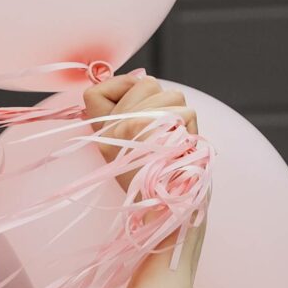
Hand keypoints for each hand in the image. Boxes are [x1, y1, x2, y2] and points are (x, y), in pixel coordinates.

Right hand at [80, 70, 198, 195]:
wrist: (167, 207)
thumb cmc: (154, 178)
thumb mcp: (129, 145)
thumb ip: (130, 112)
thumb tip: (139, 80)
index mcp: (101, 132)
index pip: (97, 90)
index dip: (122, 88)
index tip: (133, 111)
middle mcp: (113, 127)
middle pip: (145, 83)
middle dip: (161, 101)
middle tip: (160, 133)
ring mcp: (134, 127)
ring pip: (171, 94)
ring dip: (178, 115)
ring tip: (172, 142)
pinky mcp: (159, 130)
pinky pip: (185, 112)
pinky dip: (190, 128)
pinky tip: (181, 147)